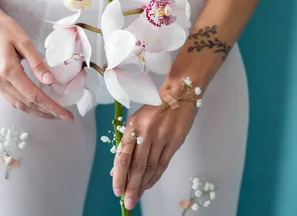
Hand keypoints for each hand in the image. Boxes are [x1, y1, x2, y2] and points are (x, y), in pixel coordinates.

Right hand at [0, 3, 73, 120]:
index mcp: (8, 70)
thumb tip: (50, 81)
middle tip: (65, 116)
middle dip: (47, 113)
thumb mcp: (25, 41)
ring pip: (19, 104)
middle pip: (27, 104)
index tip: (66, 114)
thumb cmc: (5, 28)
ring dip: (37, 111)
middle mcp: (0, 81)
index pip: (34, 95)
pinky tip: (37, 104)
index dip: (51, 107)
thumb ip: (37, 63)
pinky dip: (27, 105)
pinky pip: (12, 98)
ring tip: (54, 113)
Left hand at [111, 89, 197, 209]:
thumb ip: (127, 143)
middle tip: (128, 203)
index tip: (116, 190)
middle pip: (137, 165)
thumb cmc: (154, 108)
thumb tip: (116, 169)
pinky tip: (149, 185)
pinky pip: (163, 163)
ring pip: (151, 167)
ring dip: (143, 185)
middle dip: (131, 186)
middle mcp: (146, 132)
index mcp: (133, 125)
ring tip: (136, 197)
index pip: (124, 155)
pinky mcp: (175, 141)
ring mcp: (162, 137)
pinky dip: (155, 177)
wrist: (180, 94)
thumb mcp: (136, 121)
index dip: (119, 175)